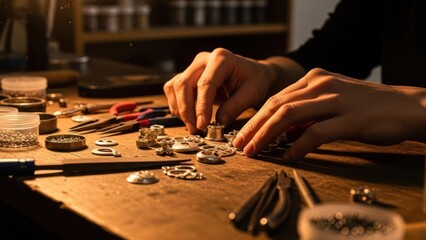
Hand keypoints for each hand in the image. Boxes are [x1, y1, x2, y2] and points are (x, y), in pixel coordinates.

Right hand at [163, 48, 274, 133]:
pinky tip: (189, 117)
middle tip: (196, 129)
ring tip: (193, 126)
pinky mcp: (188, 75)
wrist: (253, 74)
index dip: (201, 106)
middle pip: (184, 84)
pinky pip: (173, 89)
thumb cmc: (255, 81)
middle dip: (187, 110)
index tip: (202, 125)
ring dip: (180, 109)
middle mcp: (204, 59)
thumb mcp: (252, 94)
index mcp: (221, 58)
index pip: (205, 84)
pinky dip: (177, 105)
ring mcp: (194, 66)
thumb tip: (219, 122)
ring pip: (175, 87)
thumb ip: (235, 107)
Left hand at [233, 68, 425, 161]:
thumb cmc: (365, 107)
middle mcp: (320, 84)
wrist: (406, 106)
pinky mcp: (350, 117)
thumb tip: (282, 133)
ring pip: (289, 115)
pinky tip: (287, 157)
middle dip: (254, 127)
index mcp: (313, 79)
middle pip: (277, 105)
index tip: (242, 135)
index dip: (255, 118)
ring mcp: (335, 99)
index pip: (276, 99)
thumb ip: (306, 115)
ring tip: (253, 151)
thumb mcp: (330, 103)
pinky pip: (317, 132)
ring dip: (267, 135)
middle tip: (239, 145)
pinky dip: (299, 145)